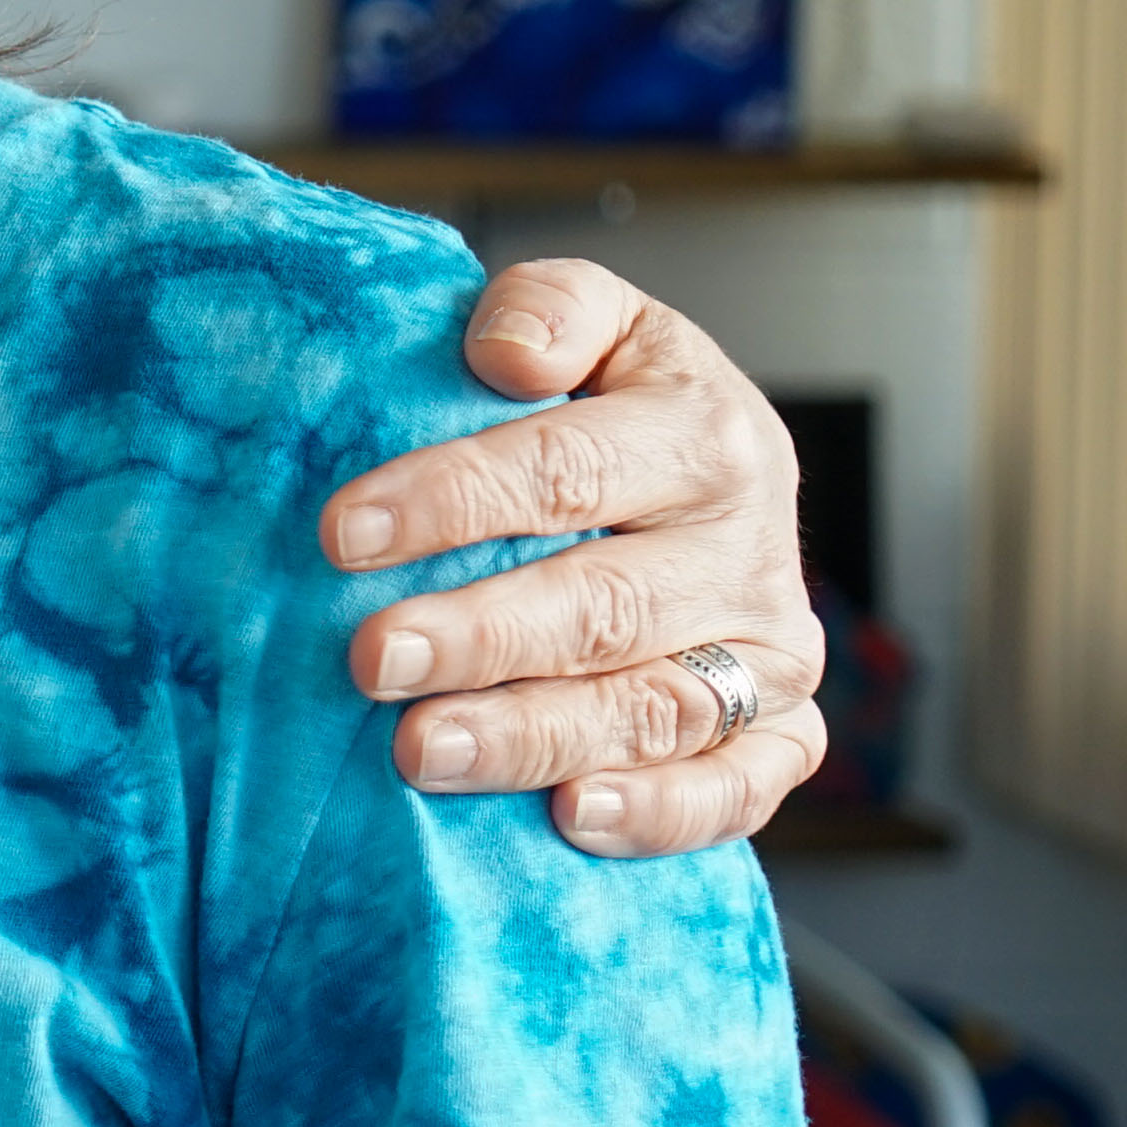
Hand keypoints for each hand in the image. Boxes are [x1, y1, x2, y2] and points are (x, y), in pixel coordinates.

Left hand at [317, 261, 830, 857]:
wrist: (704, 489)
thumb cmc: (616, 407)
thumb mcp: (595, 324)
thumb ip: (552, 309)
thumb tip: (505, 351)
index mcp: (706, 434)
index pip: (569, 467)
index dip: (453, 498)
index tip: (343, 533)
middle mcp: (749, 548)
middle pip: (607, 604)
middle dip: (483, 635)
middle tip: (373, 658)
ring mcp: (770, 651)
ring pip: (658, 706)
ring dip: (535, 735)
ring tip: (422, 750)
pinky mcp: (782, 734)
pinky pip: (736, 788)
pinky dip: (663, 811)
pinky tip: (574, 817)